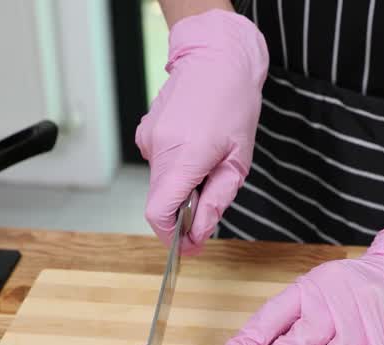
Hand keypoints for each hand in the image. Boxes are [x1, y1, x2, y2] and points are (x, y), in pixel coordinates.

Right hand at [135, 10, 267, 254]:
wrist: (216, 59)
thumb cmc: (233, 103)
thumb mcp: (238, 160)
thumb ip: (216, 200)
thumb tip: (198, 234)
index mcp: (184, 157)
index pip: (158, 213)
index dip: (171, 237)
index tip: (188, 247)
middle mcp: (158, 149)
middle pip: (160, 201)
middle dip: (183, 212)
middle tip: (211, 203)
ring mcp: (148, 139)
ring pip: (161, 183)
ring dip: (182, 186)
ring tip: (209, 163)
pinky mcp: (146, 133)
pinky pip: (159, 164)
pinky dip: (177, 167)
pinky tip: (196, 147)